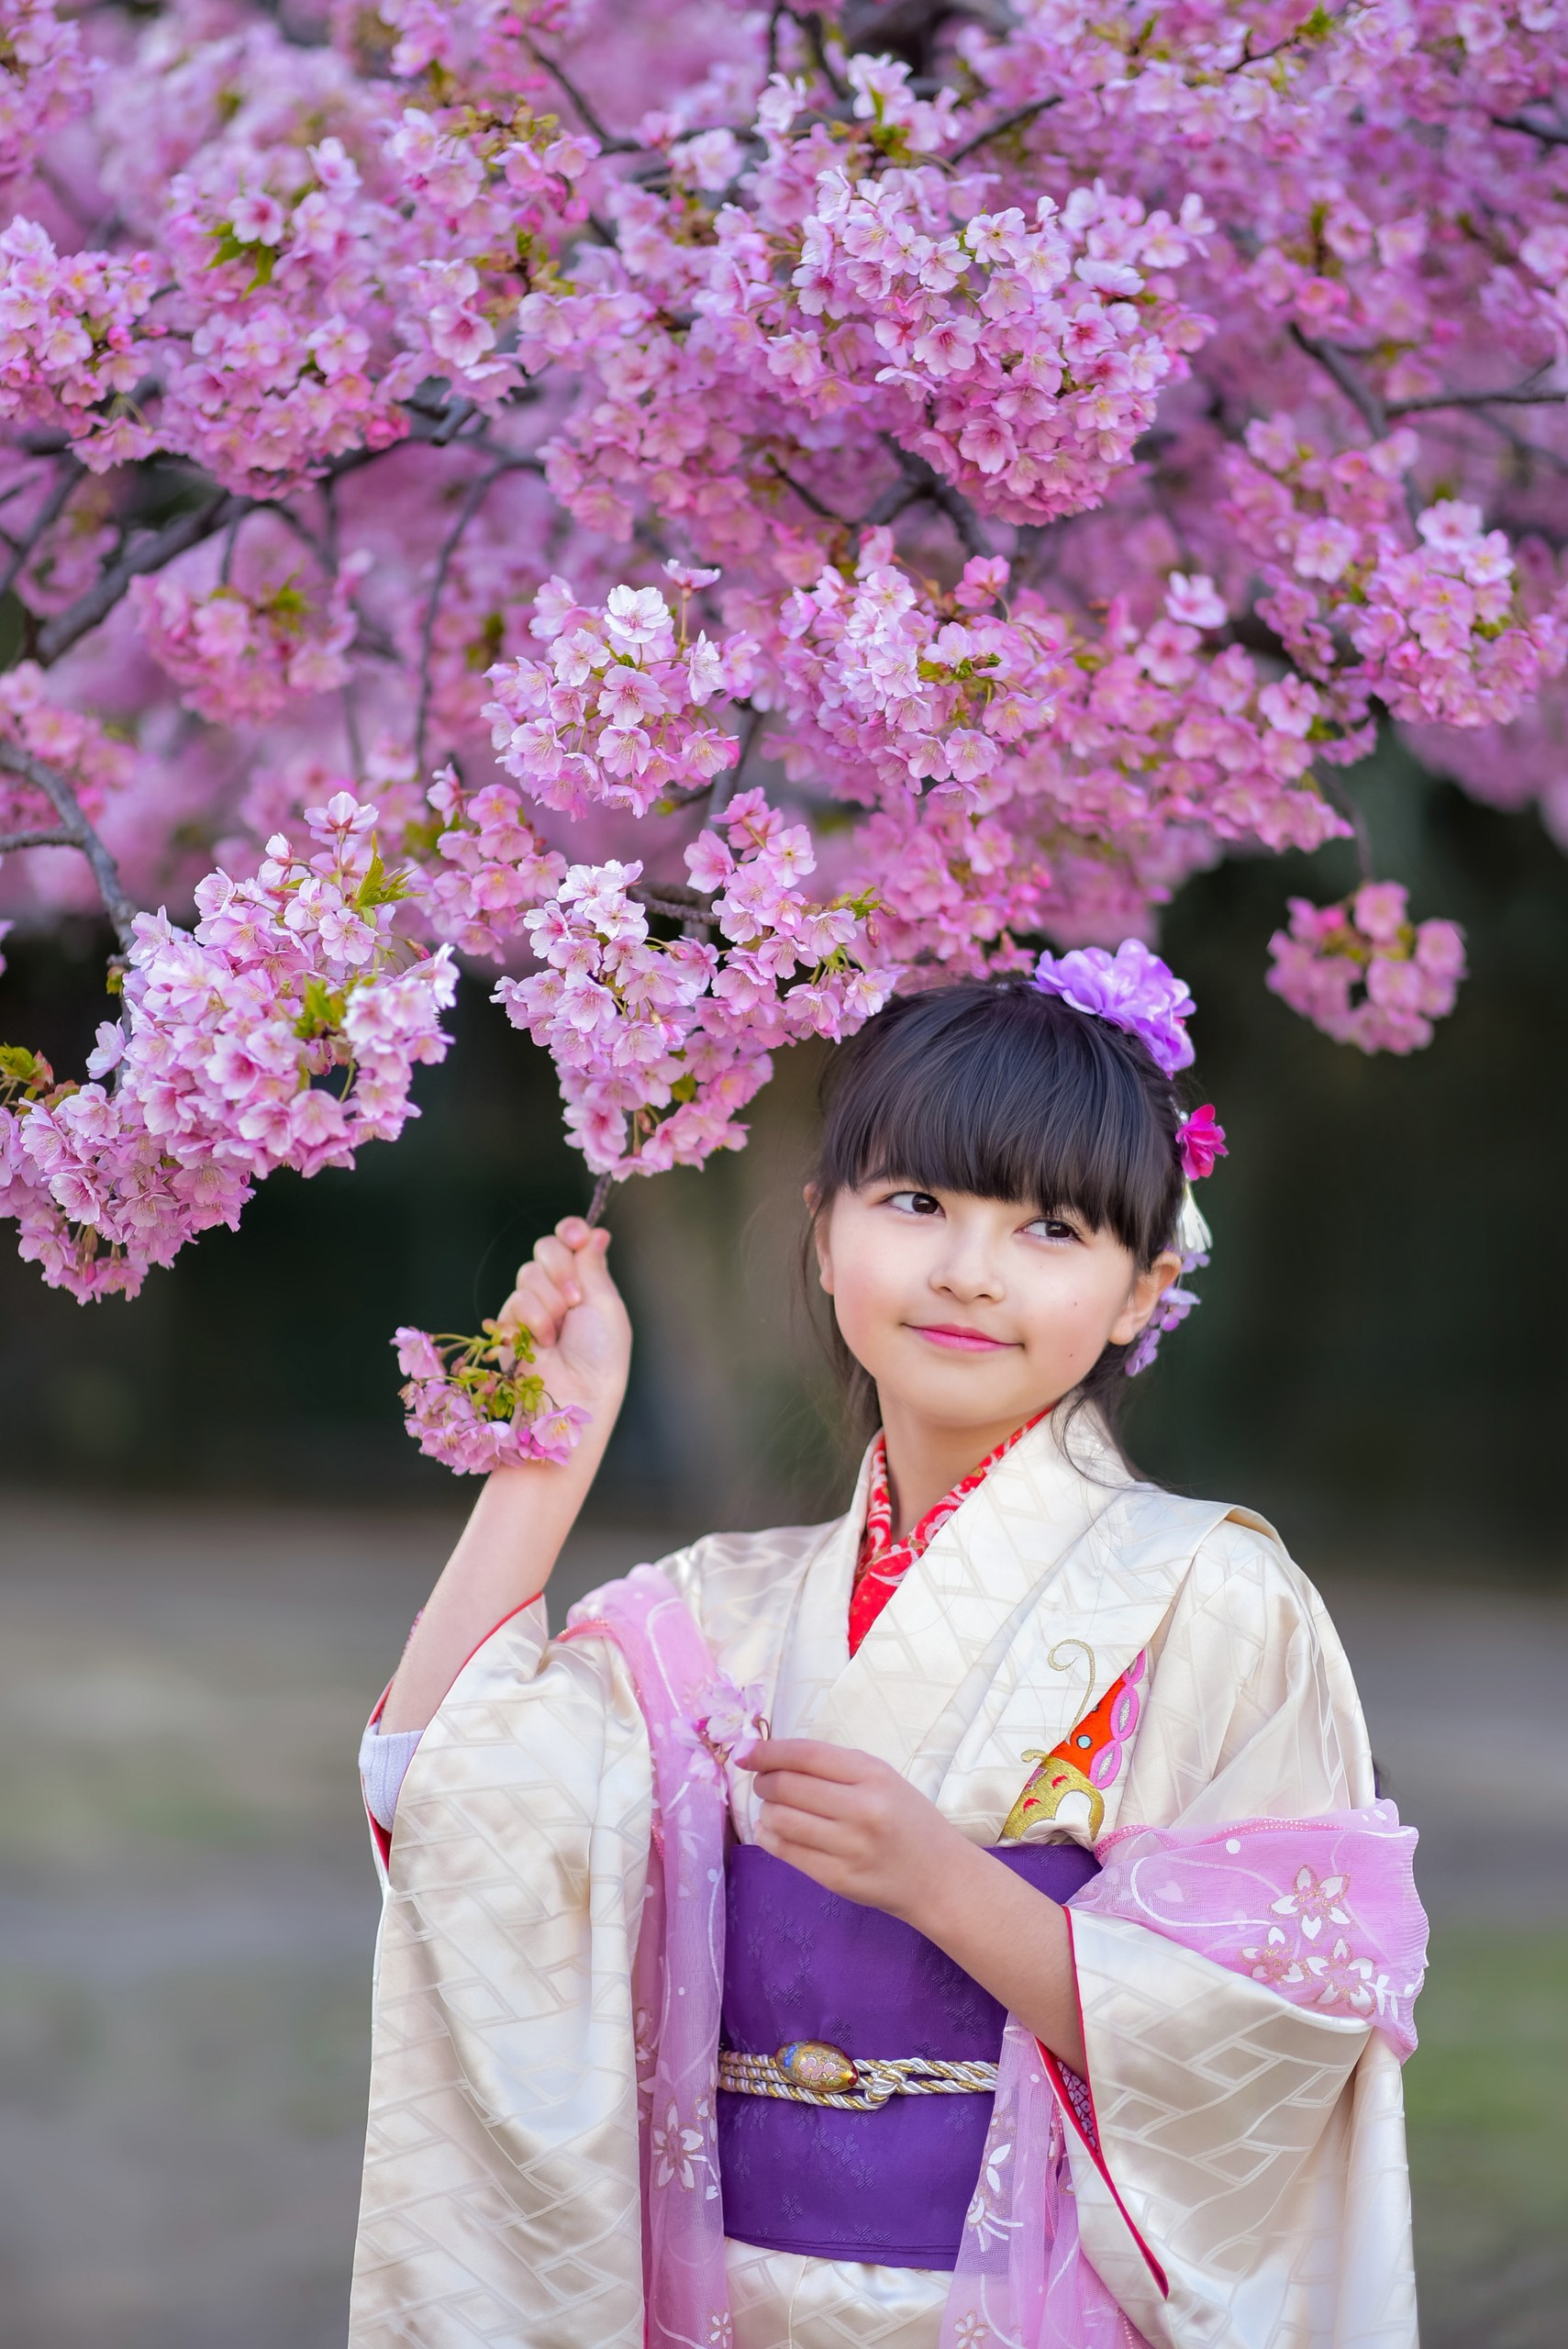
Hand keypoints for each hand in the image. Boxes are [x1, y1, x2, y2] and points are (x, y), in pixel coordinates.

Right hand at [495, 1215, 631, 1426]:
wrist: (574, 1394)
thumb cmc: (600, 1355)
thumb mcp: (606, 1304)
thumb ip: (593, 1265)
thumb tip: (597, 1232)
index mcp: (587, 1283)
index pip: (572, 1241)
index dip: (570, 1231)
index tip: (576, 1235)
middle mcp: (559, 1290)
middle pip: (546, 1248)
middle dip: (560, 1267)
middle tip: (574, 1299)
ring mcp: (533, 1307)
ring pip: (528, 1273)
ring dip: (550, 1301)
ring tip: (561, 1330)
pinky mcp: (510, 1324)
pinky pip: (516, 1300)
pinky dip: (534, 1320)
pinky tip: (544, 1343)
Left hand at [737, 1737, 970, 1929]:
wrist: (939, 1877)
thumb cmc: (908, 1820)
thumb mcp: (883, 1779)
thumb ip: (834, 1766)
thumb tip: (771, 1757)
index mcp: (874, 1776)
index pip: (807, 1755)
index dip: (768, 1751)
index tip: (745, 1753)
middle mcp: (862, 1810)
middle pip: (787, 1786)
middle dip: (763, 1781)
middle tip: (763, 1782)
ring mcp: (848, 1848)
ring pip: (779, 1819)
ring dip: (766, 1810)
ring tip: (774, 1809)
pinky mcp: (836, 1879)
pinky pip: (784, 1852)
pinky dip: (769, 1837)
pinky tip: (775, 1831)